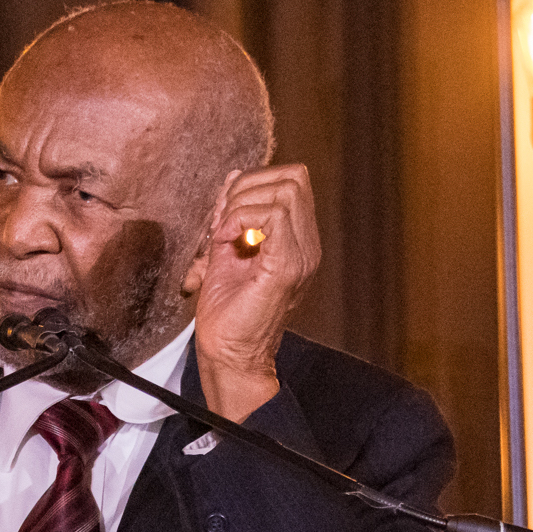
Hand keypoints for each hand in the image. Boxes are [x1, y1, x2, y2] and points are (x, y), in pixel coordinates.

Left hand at [181, 164, 321, 421]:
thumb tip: (235, 176)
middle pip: (294, 177)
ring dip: (243, 204)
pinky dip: (241, 218)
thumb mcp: (226, 248)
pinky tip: (226, 242)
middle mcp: (308, 247)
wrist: (228, 355)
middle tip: (225, 221)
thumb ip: (234, 213)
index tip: (226, 215)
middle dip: (249, 187)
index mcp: (298, 241)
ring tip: (225, 235)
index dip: (253, 183)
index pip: (293, 180)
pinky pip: (274, 215)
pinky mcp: (288, 267)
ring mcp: (302, 256)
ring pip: (286, 190)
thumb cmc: (227, 314)